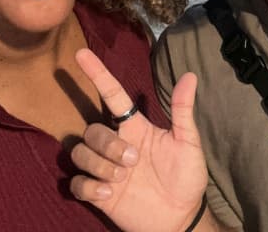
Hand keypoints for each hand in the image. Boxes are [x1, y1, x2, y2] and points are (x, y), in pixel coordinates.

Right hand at [70, 49, 207, 231]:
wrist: (181, 218)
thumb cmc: (186, 176)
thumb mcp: (188, 142)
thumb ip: (183, 111)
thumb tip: (190, 76)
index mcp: (135, 127)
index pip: (112, 94)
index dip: (97, 73)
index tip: (81, 53)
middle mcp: (116, 144)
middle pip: (92, 129)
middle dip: (107, 144)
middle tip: (132, 161)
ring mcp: (105, 169)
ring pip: (80, 153)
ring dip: (98, 165)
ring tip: (121, 179)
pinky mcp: (99, 194)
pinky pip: (76, 183)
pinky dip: (89, 187)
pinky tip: (108, 194)